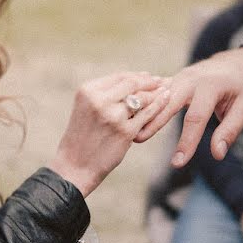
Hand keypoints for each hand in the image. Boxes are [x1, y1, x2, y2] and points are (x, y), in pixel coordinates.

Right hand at [48, 72, 169, 196]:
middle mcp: (99, 100)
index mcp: (87, 91)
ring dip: (157, 92)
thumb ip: (104, 95)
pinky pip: (147, 114)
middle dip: (149, 81)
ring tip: (166, 90)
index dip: (137, 76)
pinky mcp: (125, 132)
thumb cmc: (81, 137)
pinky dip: (159, 106)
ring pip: (142, 97)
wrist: (75, 166)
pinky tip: (166, 101)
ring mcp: (113, 116)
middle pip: (131, 83)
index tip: (149, 76)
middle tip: (162, 81)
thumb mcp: (85, 108)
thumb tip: (131, 82)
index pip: (118, 77)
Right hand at [133, 46, 242, 168]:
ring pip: (157, 96)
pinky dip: (143, 104)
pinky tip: (129, 117)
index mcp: (210, 86)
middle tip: (139, 140)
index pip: (196, 118)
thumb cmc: (239, 91)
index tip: (177, 163)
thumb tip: (216, 154)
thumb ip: (230, 131)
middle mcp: (190, 79)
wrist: (231, 65)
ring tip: (129, 130)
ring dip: (143, 112)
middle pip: (169, 103)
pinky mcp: (170, 80)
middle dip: (154, 122)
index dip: (186, 142)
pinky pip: (154, 92)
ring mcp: (177, 77)